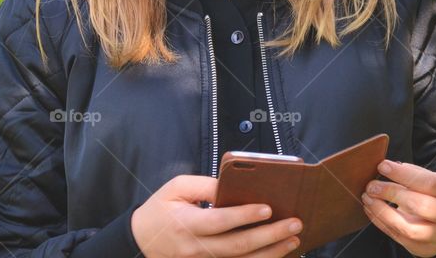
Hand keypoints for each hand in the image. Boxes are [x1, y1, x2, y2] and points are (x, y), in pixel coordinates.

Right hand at [131, 174, 302, 257]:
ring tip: (293, 240)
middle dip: (269, 236)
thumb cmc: (161, 209)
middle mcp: (195, 249)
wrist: (141, 240)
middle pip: (237, 246)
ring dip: (271, 253)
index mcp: (186, 224)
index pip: (219, 221)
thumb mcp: (175, 187)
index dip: (244, 216)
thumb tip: (233, 185)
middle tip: (294, 224)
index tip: (267, 209)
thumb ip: (204, 186)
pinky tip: (276, 255)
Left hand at [360, 160, 435, 257]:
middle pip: (422, 207)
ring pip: (411, 230)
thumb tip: (386, 168)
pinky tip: (372, 211)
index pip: (431, 183)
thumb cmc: (432, 191)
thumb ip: (411, 173)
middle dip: (392, 194)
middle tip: (372, 186)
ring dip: (384, 213)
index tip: (382, 166)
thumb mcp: (428, 177)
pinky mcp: (428, 250)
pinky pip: (401, 240)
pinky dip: (382, 224)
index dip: (404, 175)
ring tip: (368, 199)